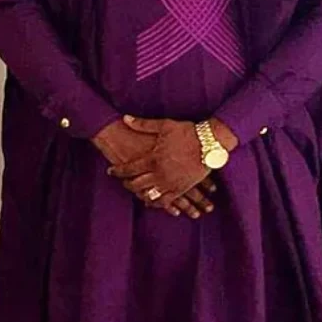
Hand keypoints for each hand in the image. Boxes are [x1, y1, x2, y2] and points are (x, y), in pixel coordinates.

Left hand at [92, 117, 215, 218]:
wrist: (210, 143)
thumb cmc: (187, 132)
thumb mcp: (164, 125)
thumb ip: (143, 124)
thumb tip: (125, 118)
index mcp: (153, 159)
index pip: (129, 169)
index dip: (117, 171)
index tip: (110, 171)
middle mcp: (160, 174)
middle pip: (136, 184)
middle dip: (127, 184)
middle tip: (122, 182)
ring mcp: (171, 184)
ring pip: (149, 195)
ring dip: (140, 194)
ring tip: (136, 192)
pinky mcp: (181, 189)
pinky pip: (165, 201)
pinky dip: (156, 203)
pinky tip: (151, 201)